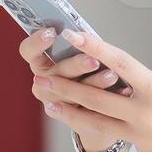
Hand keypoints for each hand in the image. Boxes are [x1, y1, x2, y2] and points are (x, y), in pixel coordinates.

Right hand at [19, 27, 130, 151]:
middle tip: (93, 60)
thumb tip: (86, 33)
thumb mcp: (84, 55)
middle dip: (76, 65)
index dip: (37, 41)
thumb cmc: (90, 72)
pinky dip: (108, 99)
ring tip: (113, 76)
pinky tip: (123, 91)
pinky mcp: (73, 119)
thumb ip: (81, 46)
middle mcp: (43, 83)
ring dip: (94, 83)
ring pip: (72, 94)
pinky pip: (88, 111)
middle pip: (55, 72)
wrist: (102, 110)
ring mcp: (55, 103)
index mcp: (41, 63)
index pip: (28, 51)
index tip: (52, 32)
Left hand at [31, 30, 151, 151]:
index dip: (95, 46)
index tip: (74, 35)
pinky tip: (119, 123)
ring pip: (97, 122)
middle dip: (65, 85)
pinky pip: (128, 135)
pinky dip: (122, 126)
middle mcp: (143, 115)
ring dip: (70, 111)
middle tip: (40, 77)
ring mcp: (141, 138)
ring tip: (48, 104)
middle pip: (95, 97)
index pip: (121, 63)